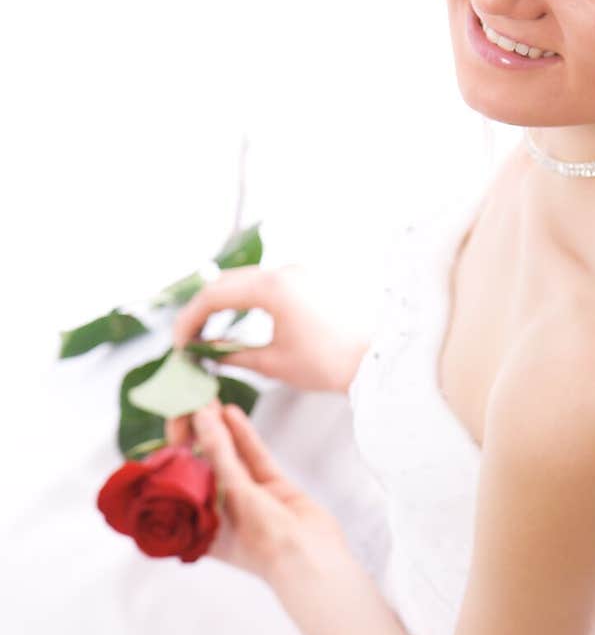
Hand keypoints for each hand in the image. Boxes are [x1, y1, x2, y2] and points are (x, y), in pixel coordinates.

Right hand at [165, 263, 368, 444]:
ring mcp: (298, 273)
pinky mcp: (306, 281)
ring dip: (221, 304)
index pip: (214, 295)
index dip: (190, 319)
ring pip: (243, 281)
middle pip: (226, 282)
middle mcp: (284, 271)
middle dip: (202, 310)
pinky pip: (263, 284)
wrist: (375, 360)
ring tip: (206, 334)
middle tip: (187, 340)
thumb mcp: (273, 363)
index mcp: (274, 287)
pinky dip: (243, 301)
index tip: (179, 344)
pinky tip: (234, 323)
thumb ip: (233, 354)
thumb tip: (205, 354)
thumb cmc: (328, 364)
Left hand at [190, 399, 349, 584]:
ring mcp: (249, 497)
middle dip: (197, 433)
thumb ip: (217, 452)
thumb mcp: (232, 493)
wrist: (312, 559)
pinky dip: (244, 436)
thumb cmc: (262, 541)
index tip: (173, 418)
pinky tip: (232, 414)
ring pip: (230, 456)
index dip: (174, 447)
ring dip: (219, 429)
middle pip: (204, 463)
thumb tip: (202, 415)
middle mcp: (221, 509)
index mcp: (200, 522)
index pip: (179, 478)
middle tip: (190, 400)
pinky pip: (254, 457)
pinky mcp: (274, 488)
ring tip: (209, 399)